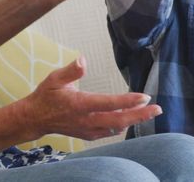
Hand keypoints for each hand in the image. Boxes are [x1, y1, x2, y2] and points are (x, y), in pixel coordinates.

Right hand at [20, 56, 161, 140]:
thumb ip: (71, 71)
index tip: (145, 96)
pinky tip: (132, 118)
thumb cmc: (47, 95)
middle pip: (118, 120)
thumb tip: (83, 59)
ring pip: (116, 127)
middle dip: (140, 115)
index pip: (108, 103)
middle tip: (158, 109)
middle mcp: (86, 120)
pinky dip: (122, 125)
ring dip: (134, 120)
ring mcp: (87, 130)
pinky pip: (109, 131)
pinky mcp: (88, 134)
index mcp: (79, 104)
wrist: (35, 119)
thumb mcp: (54, 78)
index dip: (128, 101)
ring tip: (150, 111)